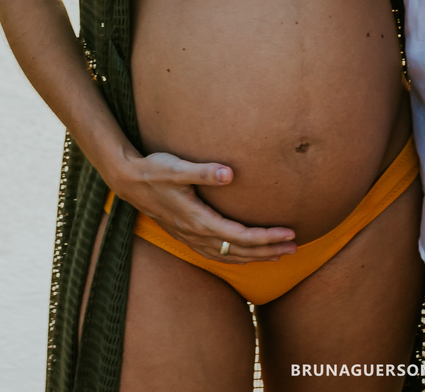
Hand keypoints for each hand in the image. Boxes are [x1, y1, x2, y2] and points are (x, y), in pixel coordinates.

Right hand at [113, 152, 296, 262]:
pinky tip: (245, 254)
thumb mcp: (176, 167)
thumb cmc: (154, 170)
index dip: (265, 238)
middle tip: (295, 248)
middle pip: (238, 251)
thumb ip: (203, 171)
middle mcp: (196, 234)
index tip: (289, 233)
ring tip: (279, 254)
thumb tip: (230, 173)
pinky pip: (217, 254)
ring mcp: (191, 237)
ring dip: (255, 256)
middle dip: (268, 251)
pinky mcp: (187, 235)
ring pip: (228, 256)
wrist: (129, 182)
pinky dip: (236, 256)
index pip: (239, 236)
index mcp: (198, 219)